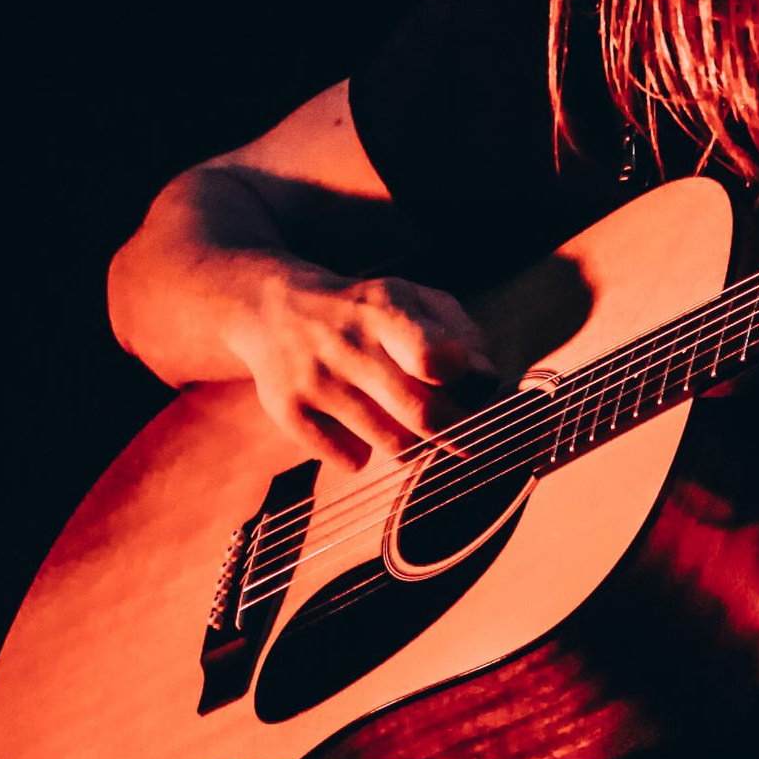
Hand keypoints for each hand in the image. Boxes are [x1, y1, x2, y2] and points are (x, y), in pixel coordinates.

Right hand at [223, 259, 495, 472]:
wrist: (272, 307)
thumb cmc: (364, 310)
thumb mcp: (411, 298)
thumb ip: (460, 334)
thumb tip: (486, 382)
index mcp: (384, 310)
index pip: (432, 356)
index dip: (464, 379)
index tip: (470, 384)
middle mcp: (346, 345)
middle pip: (422, 414)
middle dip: (457, 432)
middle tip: (466, 435)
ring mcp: (315, 381)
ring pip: (392, 443)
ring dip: (414, 443)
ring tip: (409, 423)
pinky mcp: (288, 412)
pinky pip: (349, 459)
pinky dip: (365, 454)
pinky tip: (358, 428)